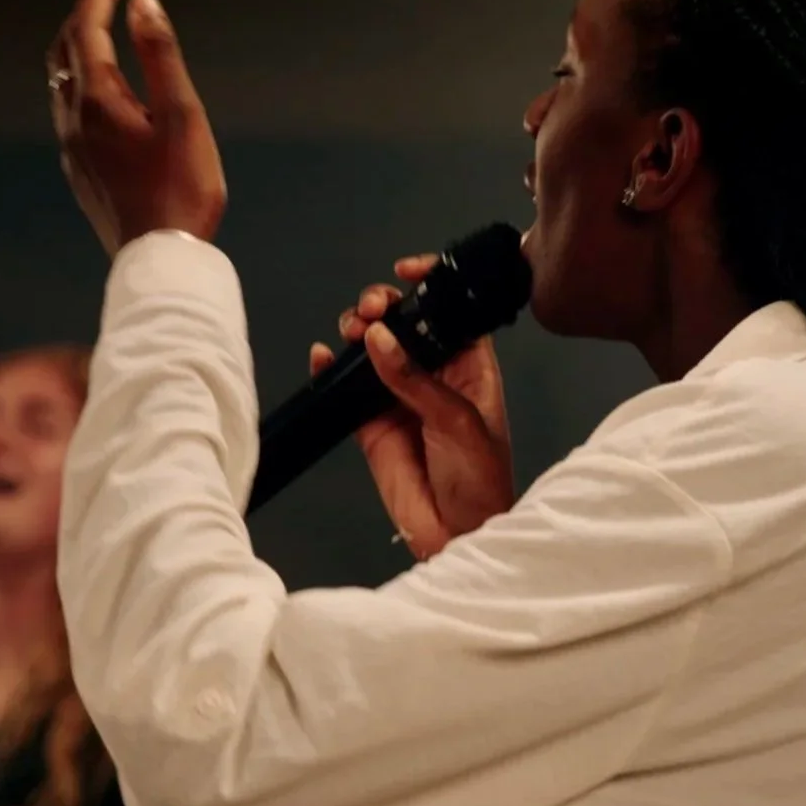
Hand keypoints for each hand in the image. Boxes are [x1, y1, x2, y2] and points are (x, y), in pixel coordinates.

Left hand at [48, 0, 226, 254]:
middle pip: (63, 55)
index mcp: (99, 100)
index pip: (88, 34)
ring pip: (60, 85)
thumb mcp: (182, 115)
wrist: (160, 258)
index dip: (96, 1)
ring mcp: (71, 148)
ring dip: (73, 51)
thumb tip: (142, 3)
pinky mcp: (78, 171)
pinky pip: (66, 112)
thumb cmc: (182, 186)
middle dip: (78, 20)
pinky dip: (76, 83)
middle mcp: (74, 120)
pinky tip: (94, 92)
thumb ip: (160, 56)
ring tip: (92, 35)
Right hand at [309, 258, 515, 558]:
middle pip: (403, 324)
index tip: (408, 271)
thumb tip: (379, 338)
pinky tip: (324, 355)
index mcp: (469, 366)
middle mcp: (433, 375)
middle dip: (383, 307)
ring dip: (356, 331)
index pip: (450, 311)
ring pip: (371, 350)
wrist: (457, 534)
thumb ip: (415, 380)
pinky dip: (331, 368)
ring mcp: (398, 397)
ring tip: (351, 330)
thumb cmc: (480, 479)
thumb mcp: (458, 422)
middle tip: (371, 309)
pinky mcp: (369, 423)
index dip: (431, 285)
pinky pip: (346, 387)